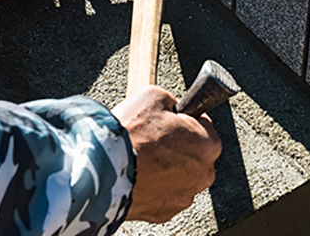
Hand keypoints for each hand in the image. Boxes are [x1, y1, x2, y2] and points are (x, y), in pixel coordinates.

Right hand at [112, 86, 221, 223]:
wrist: (102, 169)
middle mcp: (203, 174)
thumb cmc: (130, 134)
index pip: (204, 125)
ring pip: (180, 176)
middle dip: (179, 146)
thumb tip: (171, 106)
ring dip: (167, 168)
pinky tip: (139, 175)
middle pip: (195, 154)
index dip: (184, 119)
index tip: (170, 120)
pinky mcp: (163, 213)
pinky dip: (154, 186)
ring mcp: (183, 196)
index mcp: (208, 145)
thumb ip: (171, 101)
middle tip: (155, 138)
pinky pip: (164, 194)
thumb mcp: (154, 95)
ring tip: (144, 158)